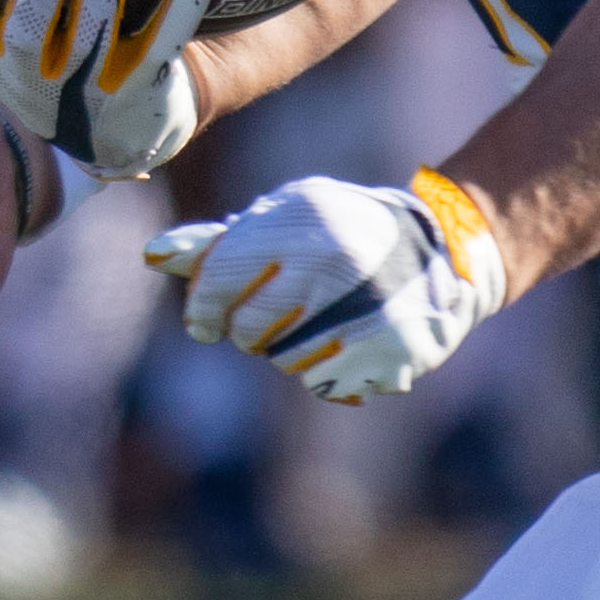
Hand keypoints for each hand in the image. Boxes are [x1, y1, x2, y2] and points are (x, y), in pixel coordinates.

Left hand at [148, 169, 509, 403]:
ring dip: (288, 350)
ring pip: (283, 361)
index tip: (206, 322)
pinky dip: (325, 370)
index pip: (219, 280)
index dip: (202, 309)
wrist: (446, 251)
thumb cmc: (344, 232)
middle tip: (273, 318)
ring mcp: (365, 310)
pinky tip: (348, 340)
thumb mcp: (287, 217)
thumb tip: (154, 255)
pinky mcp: (391, 352)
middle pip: (248, 330)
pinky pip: (323, 383)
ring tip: (319, 322)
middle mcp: (334, 262)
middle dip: (248, 331)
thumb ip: (221, 241)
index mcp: (302, 219)